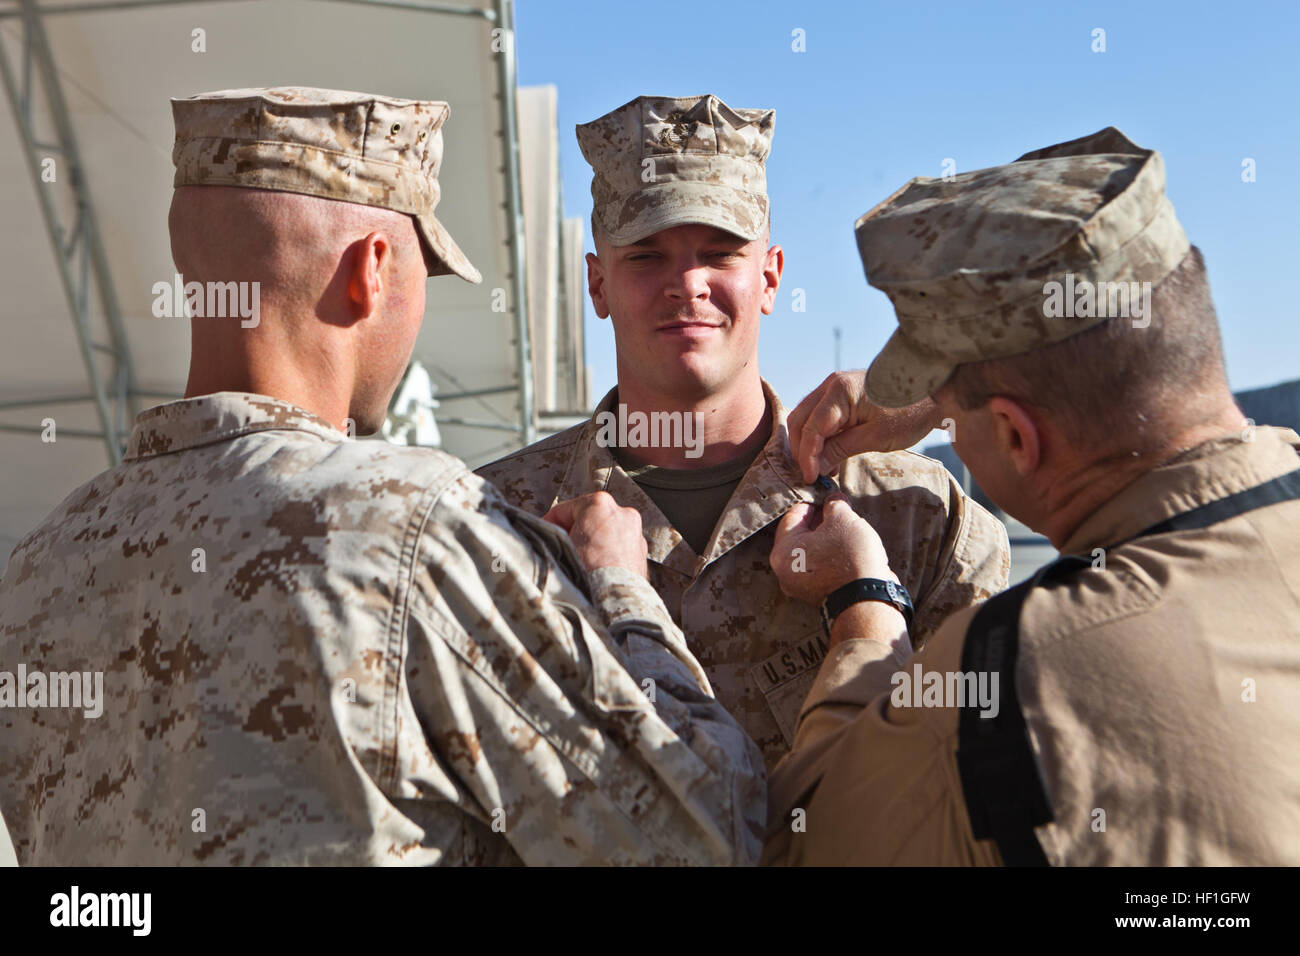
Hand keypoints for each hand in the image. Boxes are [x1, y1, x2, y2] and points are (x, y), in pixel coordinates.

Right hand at [543, 492, 647, 577]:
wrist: (611, 604)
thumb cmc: (585, 574)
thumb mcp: (557, 546)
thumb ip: (551, 535)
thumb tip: (547, 540)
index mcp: (600, 505)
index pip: (564, 510)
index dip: (549, 524)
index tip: (543, 535)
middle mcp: (623, 514)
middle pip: (588, 521)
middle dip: (573, 535)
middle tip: (559, 551)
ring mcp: (635, 534)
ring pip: (604, 536)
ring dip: (590, 547)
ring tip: (577, 565)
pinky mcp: (642, 555)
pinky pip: (617, 551)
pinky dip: (606, 558)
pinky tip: (593, 572)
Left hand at [769, 493, 897, 605]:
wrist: (869, 597)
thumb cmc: (850, 557)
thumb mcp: (842, 519)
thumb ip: (834, 505)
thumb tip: (833, 500)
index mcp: (782, 552)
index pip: (792, 517)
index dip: (812, 502)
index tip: (826, 496)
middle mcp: (785, 572)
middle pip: (800, 535)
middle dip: (820, 520)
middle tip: (838, 509)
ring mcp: (801, 586)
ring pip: (812, 552)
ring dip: (827, 538)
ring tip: (847, 527)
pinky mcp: (818, 594)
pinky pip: (821, 567)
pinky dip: (831, 555)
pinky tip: (848, 546)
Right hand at [787, 371, 943, 483]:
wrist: (934, 393)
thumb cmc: (909, 412)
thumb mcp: (875, 437)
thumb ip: (841, 449)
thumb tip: (815, 468)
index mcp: (839, 391)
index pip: (811, 428)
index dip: (807, 456)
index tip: (810, 478)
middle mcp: (831, 384)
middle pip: (800, 420)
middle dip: (801, 450)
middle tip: (810, 475)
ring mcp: (835, 387)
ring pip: (806, 418)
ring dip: (809, 444)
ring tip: (820, 470)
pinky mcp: (841, 395)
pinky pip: (820, 417)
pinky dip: (819, 437)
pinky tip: (829, 457)